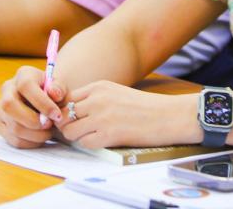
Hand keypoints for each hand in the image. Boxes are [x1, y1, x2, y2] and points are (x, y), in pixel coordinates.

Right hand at [0, 65, 66, 147]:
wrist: (45, 102)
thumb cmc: (52, 94)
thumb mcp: (59, 87)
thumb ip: (59, 89)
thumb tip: (54, 94)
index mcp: (23, 75)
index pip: (25, 85)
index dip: (41, 102)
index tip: (56, 115)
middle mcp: (8, 89)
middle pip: (9, 105)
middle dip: (33, 120)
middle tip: (49, 125)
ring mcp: (1, 107)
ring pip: (13, 126)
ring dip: (35, 135)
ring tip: (48, 132)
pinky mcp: (0, 124)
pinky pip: (13, 140)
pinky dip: (30, 143)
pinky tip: (39, 137)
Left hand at [55, 81, 196, 149]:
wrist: (168, 116)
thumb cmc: (144, 106)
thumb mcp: (117, 92)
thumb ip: (95, 98)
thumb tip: (73, 112)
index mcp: (98, 87)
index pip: (66, 98)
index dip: (65, 111)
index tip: (69, 119)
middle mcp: (96, 100)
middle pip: (64, 114)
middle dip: (66, 125)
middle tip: (76, 131)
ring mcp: (101, 117)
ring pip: (70, 130)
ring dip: (76, 136)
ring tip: (89, 137)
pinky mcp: (108, 135)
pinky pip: (84, 143)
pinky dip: (89, 144)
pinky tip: (101, 141)